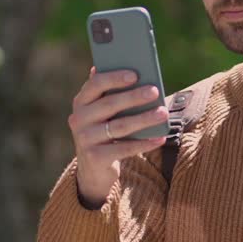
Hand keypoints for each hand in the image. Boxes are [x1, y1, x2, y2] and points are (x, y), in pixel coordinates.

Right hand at [68, 66, 167, 206]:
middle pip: (109, 104)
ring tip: (163, 113)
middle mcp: (79, 119)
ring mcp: (85, 139)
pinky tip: (160, 138)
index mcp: (81, 102)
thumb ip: (113, 94)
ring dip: (144, 119)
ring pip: (119, 126)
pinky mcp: (95, 158)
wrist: (93, 169)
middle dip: (134, 97)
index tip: (135, 74)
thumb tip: (136, 72)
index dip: (114, 78)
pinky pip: (124, 148)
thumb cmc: (106, 131)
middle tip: (154, 91)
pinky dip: (144, 143)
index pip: (95, 84)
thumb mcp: (105, 113)